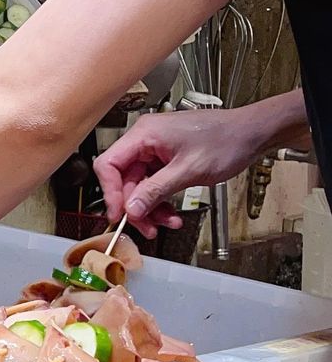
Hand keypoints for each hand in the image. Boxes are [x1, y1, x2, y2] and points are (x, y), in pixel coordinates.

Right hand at [95, 109, 267, 238]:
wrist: (251, 134)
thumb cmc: (226, 140)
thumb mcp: (189, 171)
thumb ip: (156, 191)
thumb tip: (131, 208)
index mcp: (145, 134)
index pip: (109, 164)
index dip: (111, 192)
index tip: (119, 214)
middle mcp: (145, 140)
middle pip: (124, 180)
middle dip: (136, 207)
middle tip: (148, 227)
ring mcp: (155, 150)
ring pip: (139, 186)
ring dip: (150, 208)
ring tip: (166, 222)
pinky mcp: (165, 159)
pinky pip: (153, 184)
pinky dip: (161, 201)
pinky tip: (172, 213)